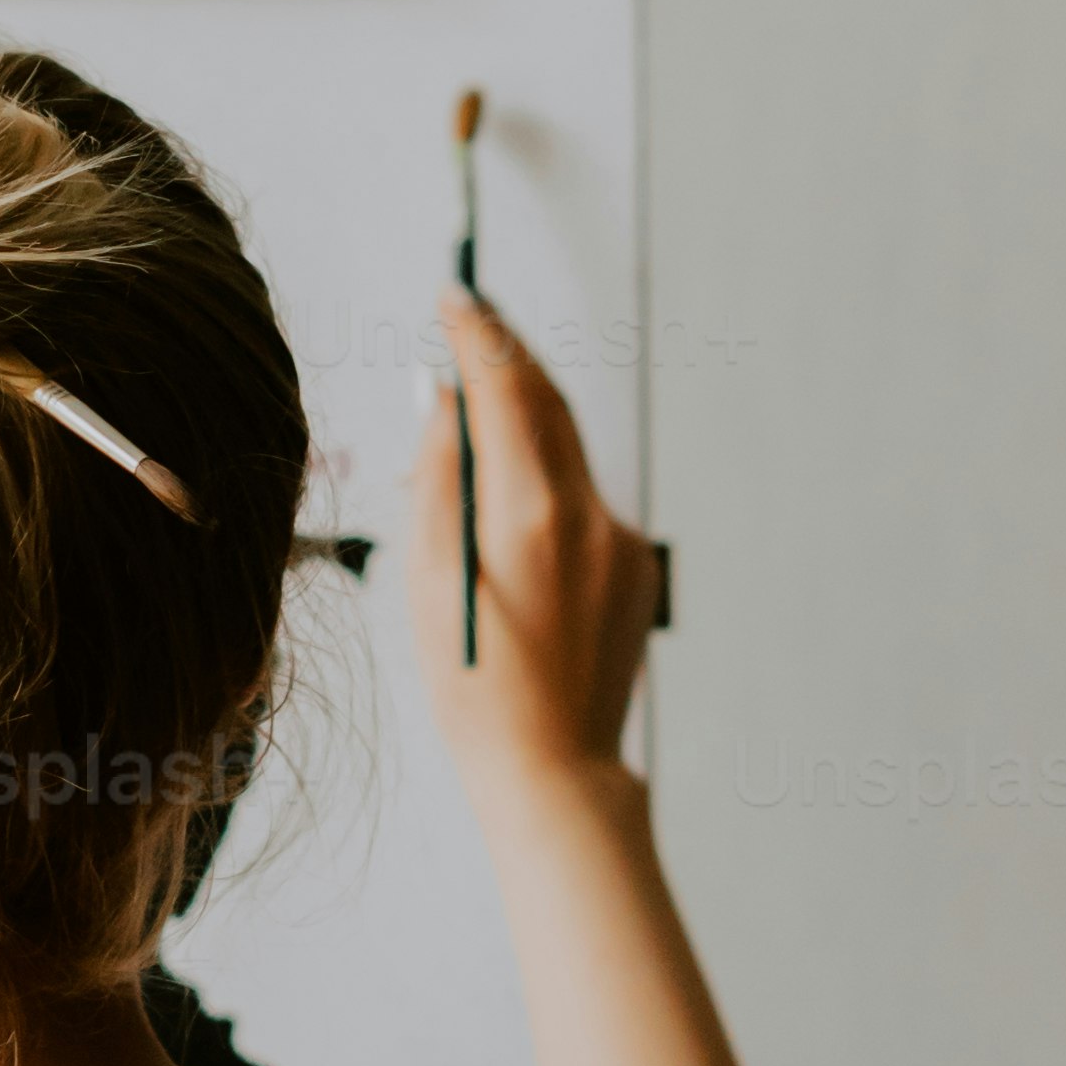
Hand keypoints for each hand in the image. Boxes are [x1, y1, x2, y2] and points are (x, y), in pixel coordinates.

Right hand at [407, 293, 657, 782]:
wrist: (554, 768)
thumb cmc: (473, 687)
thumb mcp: (428, 579)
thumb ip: (439, 479)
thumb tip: (445, 403)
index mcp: (529, 513)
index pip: (505, 389)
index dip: (477, 333)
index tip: (455, 298)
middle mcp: (588, 514)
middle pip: (549, 403)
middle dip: (508, 357)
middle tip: (469, 322)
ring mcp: (621, 539)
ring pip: (568, 453)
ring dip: (525, 422)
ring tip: (474, 419)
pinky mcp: (637, 565)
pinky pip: (585, 502)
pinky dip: (547, 486)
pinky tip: (511, 521)